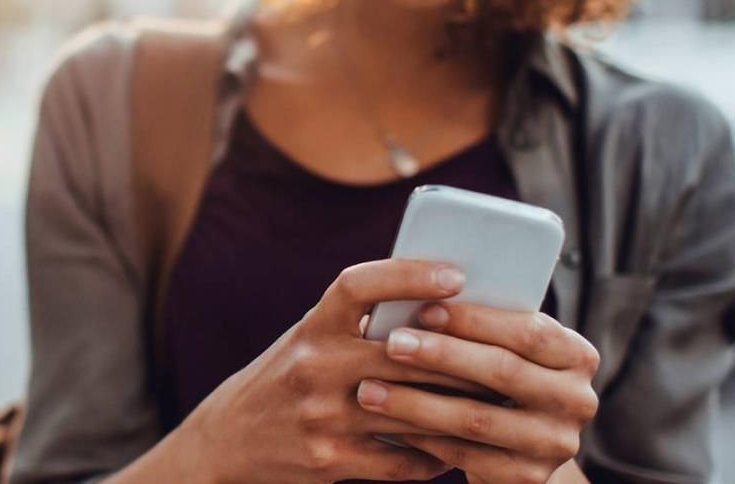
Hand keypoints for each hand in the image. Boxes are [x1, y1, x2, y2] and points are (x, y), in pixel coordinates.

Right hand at [166, 259, 485, 482]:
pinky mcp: (329, 461)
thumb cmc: (283, 381)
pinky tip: (457, 450)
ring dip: (460, 410)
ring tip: (498, 405)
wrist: (226, 442)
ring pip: (412, 410)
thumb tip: (441, 308)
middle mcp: (313, 366)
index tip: (456, 275)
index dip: (409, 274)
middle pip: (405, 354)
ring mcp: (321, 416)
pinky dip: (435, 456)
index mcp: (310, 327)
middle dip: (461, 357)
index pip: (360, 285)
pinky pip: (401, 459)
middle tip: (509, 354)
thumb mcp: (308, 341)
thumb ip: (358, 327)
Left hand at [354, 302, 600, 483]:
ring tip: (371, 389)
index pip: (528, 330)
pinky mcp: (528, 478)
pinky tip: (387, 425)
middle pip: (503, 372)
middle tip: (391, 344)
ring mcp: (556, 444)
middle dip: (441, 355)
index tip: (424, 309)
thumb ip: (481, 328)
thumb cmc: (497, 380)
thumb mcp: (504, 349)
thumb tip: (420, 293)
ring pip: (477, 418)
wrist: (517, 449)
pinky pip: (465, 455)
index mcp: (577, 356)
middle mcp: (578, 401)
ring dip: (417, 403)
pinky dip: (422, 438)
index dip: (475, 320)